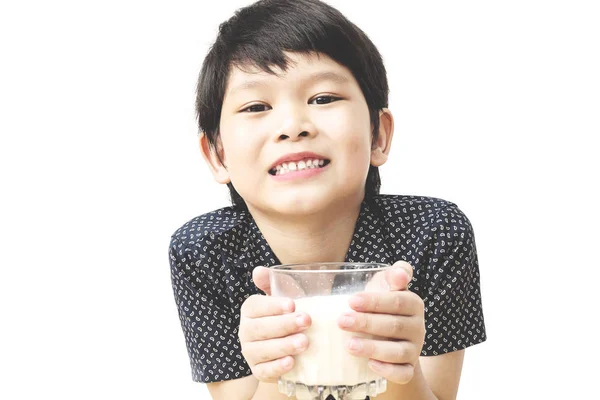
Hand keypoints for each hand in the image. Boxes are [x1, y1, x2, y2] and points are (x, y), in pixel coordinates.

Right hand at [238, 267, 311, 382]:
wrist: (287, 342)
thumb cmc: (285, 315)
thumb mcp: (282, 296)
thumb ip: (270, 282)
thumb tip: (259, 271)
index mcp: (250, 310)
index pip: (256, 306)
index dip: (273, 305)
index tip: (292, 304)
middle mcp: (246, 331)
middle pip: (260, 328)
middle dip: (284, 325)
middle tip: (306, 321)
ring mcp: (250, 352)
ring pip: (262, 350)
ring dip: (283, 346)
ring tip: (304, 342)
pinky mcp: (258, 371)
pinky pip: (264, 371)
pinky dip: (277, 368)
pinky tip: (291, 362)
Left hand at [337, 261, 424, 383]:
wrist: (388, 338)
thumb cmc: (381, 306)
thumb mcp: (384, 285)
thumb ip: (392, 275)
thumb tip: (400, 274)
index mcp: (413, 304)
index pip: (398, 301)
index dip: (375, 301)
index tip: (351, 301)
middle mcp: (417, 327)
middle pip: (394, 326)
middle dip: (366, 323)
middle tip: (341, 321)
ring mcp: (414, 350)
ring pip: (399, 352)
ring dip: (373, 348)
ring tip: (349, 345)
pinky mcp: (409, 369)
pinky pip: (404, 374)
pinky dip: (389, 371)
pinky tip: (370, 365)